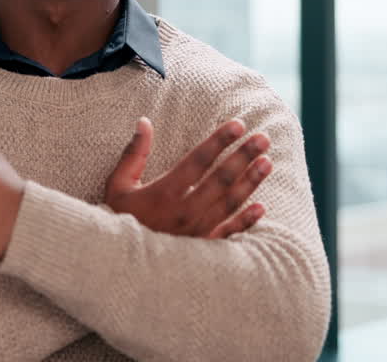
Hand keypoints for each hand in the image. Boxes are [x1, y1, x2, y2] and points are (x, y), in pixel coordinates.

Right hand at [105, 117, 271, 238]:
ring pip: (229, 203)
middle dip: (243, 156)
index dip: (219, 140)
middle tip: (263, 138)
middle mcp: (184, 211)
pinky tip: (262, 207)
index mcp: (164, 193)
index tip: (238, 124)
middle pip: (220, 179)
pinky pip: (228, 234)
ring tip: (268, 162)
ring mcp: (196, 231)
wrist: (118, 265)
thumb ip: (134, 153)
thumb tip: (144, 121)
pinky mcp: (201, 248)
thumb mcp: (118, 185)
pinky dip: (246, 221)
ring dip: (250, 182)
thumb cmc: (118, 218)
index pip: (198, 160)